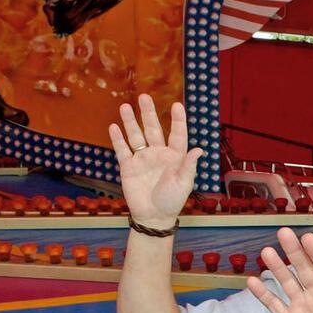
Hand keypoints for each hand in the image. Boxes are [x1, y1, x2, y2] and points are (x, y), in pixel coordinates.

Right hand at [110, 95, 202, 228]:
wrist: (153, 216)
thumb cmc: (172, 201)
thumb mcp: (183, 184)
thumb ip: (188, 166)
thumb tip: (198, 150)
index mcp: (175, 156)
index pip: (177, 134)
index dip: (177, 120)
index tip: (177, 105)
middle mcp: (159, 153)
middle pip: (153, 129)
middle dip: (148, 113)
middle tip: (144, 97)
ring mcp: (143, 158)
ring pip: (136, 135)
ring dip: (130, 122)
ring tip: (125, 106)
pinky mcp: (128, 166)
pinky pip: (122, 150)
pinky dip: (118, 139)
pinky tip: (114, 127)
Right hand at [246, 228, 312, 312]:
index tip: (307, 238)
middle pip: (304, 268)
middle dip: (294, 251)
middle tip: (283, 233)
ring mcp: (302, 305)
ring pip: (287, 281)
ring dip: (277, 267)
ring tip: (266, 251)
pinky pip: (274, 304)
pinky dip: (263, 294)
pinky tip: (252, 281)